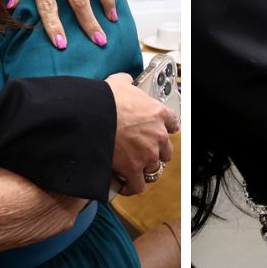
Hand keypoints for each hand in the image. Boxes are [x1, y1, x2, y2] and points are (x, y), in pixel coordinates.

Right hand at [106, 73, 176, 195]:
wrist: (93, 116)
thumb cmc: (106, 100)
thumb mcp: (119, 83)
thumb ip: (127, 82)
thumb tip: (125, 80)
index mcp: (157, 113)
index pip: (172, 123)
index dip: (167, 129)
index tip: (163, 132)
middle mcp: (157, 136)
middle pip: (166, 151)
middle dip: (156, 152)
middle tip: (143, 152)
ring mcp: (147, 154)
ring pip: (154, 169)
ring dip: (144, 169)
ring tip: (132, 168)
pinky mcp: (133, 169)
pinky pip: (137, 185)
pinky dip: (131, 187)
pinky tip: (124, 185)